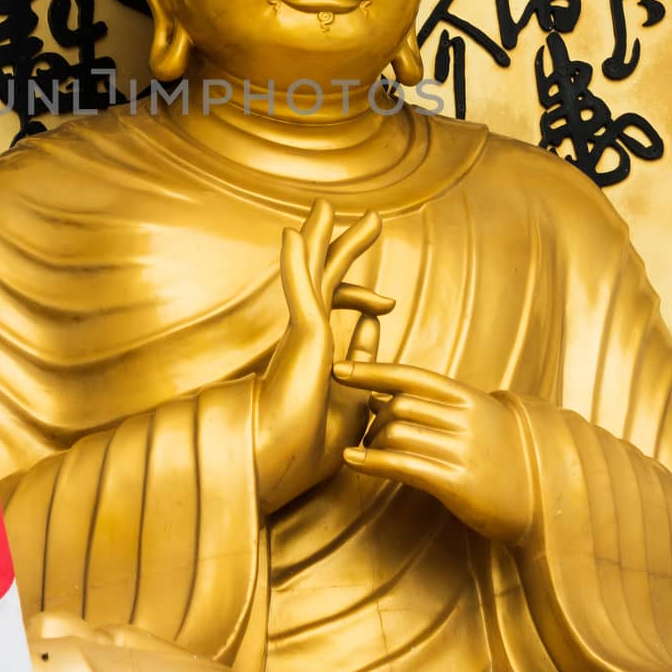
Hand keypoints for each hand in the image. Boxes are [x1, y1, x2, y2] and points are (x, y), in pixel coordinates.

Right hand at [254, 199, 393, 514]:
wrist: (283, 465)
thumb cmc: (312, 445)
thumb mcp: (354, 399)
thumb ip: (363, 360)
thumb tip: (375, 329)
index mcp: (317, 351)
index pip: (340, 310)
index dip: (363, 299)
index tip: (387, 304)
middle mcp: (306, 335)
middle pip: (325, 277)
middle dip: (343, 245)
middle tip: (368, 218)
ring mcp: (302, 332)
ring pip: (312, 272)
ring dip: (322, 237)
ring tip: (328, 205)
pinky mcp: (302, 334)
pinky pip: (299, 288)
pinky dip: (297, 260)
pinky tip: (294, 233)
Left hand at [332, 362, 534, 544]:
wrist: (549, 502)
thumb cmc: (505, 459)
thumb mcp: (477, 421)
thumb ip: (433, 407)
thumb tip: (379, 395)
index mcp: (470, 398)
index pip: (411, 375)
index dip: (371, 371)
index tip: (338, 370)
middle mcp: (467, 419)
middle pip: (399, 404)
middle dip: (372, 417)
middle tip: (365, 434)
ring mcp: (465, 450)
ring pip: (397, 433)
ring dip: (371, 443)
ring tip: (363, 453)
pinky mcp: (459, 483)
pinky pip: (404, 465)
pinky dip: (371, 463)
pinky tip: (352, 462)